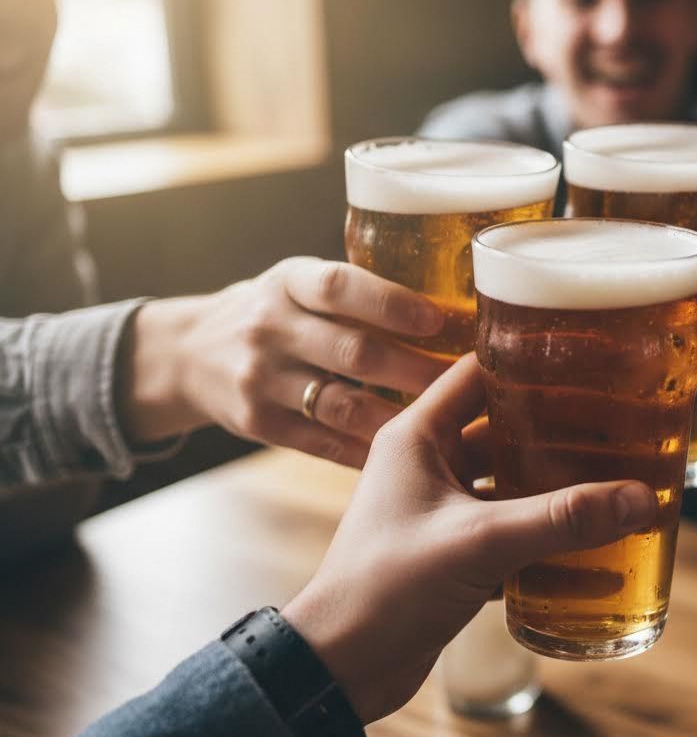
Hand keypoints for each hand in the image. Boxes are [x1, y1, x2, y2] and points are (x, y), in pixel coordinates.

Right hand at [118, 257, 454, 467]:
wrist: (188, 354)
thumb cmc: (277, 312)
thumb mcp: (300, 283)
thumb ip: (356, 293)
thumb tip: (453, 307)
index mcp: (289, 281)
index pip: (340, 287)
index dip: (391, 304)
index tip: (438, 320)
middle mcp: (270, 327)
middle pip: (353, 353)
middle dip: (416, 371)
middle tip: (468, 384)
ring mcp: (260, 378)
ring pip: (341, 405)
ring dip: (399, 418)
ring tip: (447, 423)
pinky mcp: (257, 423)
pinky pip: (323, 443)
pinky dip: (367, 451)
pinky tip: (406, 454)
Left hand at [281, 354, 658, 723]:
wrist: (340, 669)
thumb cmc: (385, 588)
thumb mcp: (479, 542)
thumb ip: (560, 519)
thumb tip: (639, 498)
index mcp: (418, 436)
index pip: (479, 373)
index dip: (530, 362)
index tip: (586, 361)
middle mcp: (428, 465)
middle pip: (506, 430)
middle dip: (560, 431)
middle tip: (620, 425)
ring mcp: (440, 511)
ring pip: (511, 484)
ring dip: (556, 487)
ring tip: (616, 480)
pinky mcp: (452, 554)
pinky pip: (510, 532)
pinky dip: (545, 538)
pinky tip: (593, 547)